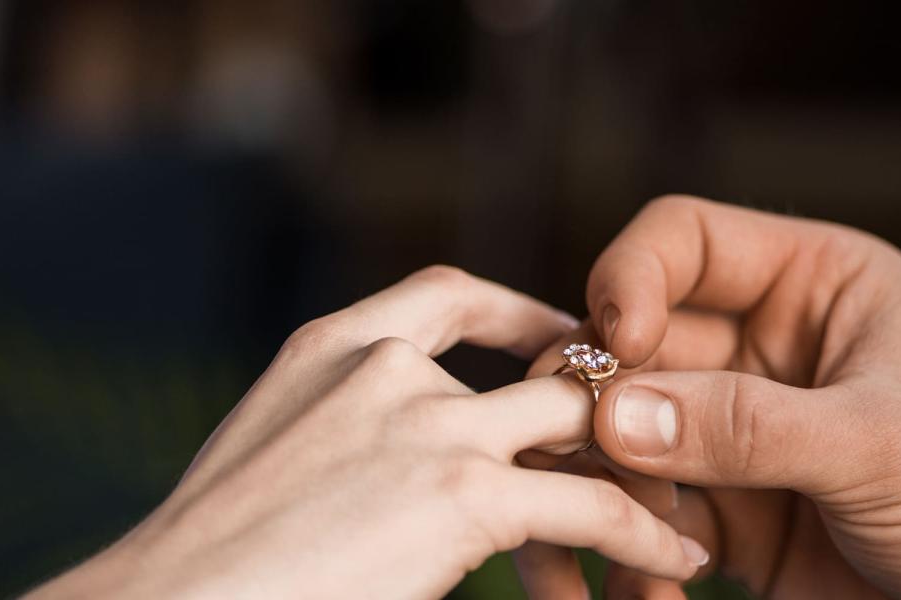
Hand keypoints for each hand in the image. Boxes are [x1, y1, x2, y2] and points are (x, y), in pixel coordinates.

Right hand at [29, 266, 707, 598]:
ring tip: (688, 511)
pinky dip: (643, 535)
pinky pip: (589, 506)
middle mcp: (387, 367)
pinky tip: (674, 562)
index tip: (560, 338)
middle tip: (655, 435)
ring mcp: (426, 424)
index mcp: (333, 346)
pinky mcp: (460, 495)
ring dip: (643, 473)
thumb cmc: (212, 559)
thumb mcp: (273, 453)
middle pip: (539, 364)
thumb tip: (387, 456)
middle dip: (604, 401)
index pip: (448, 295)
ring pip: (580, 430)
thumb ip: (341, 425)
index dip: (520, 312)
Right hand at [522, 196, 900, 597]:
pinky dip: (629, 551)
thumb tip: (617, 416)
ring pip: (620, 434)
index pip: (683, 241)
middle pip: (630, 344)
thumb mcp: (883, 443)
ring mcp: (736, 431)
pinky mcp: (726, 510)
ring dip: (600, 484)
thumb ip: (751, 426)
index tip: (615, 345)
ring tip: (618, 538)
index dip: (630, 278)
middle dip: (594, 398)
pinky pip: (643, 516)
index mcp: (811, 284)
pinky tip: (655, 588)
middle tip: (575, 452)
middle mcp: (761, 348)